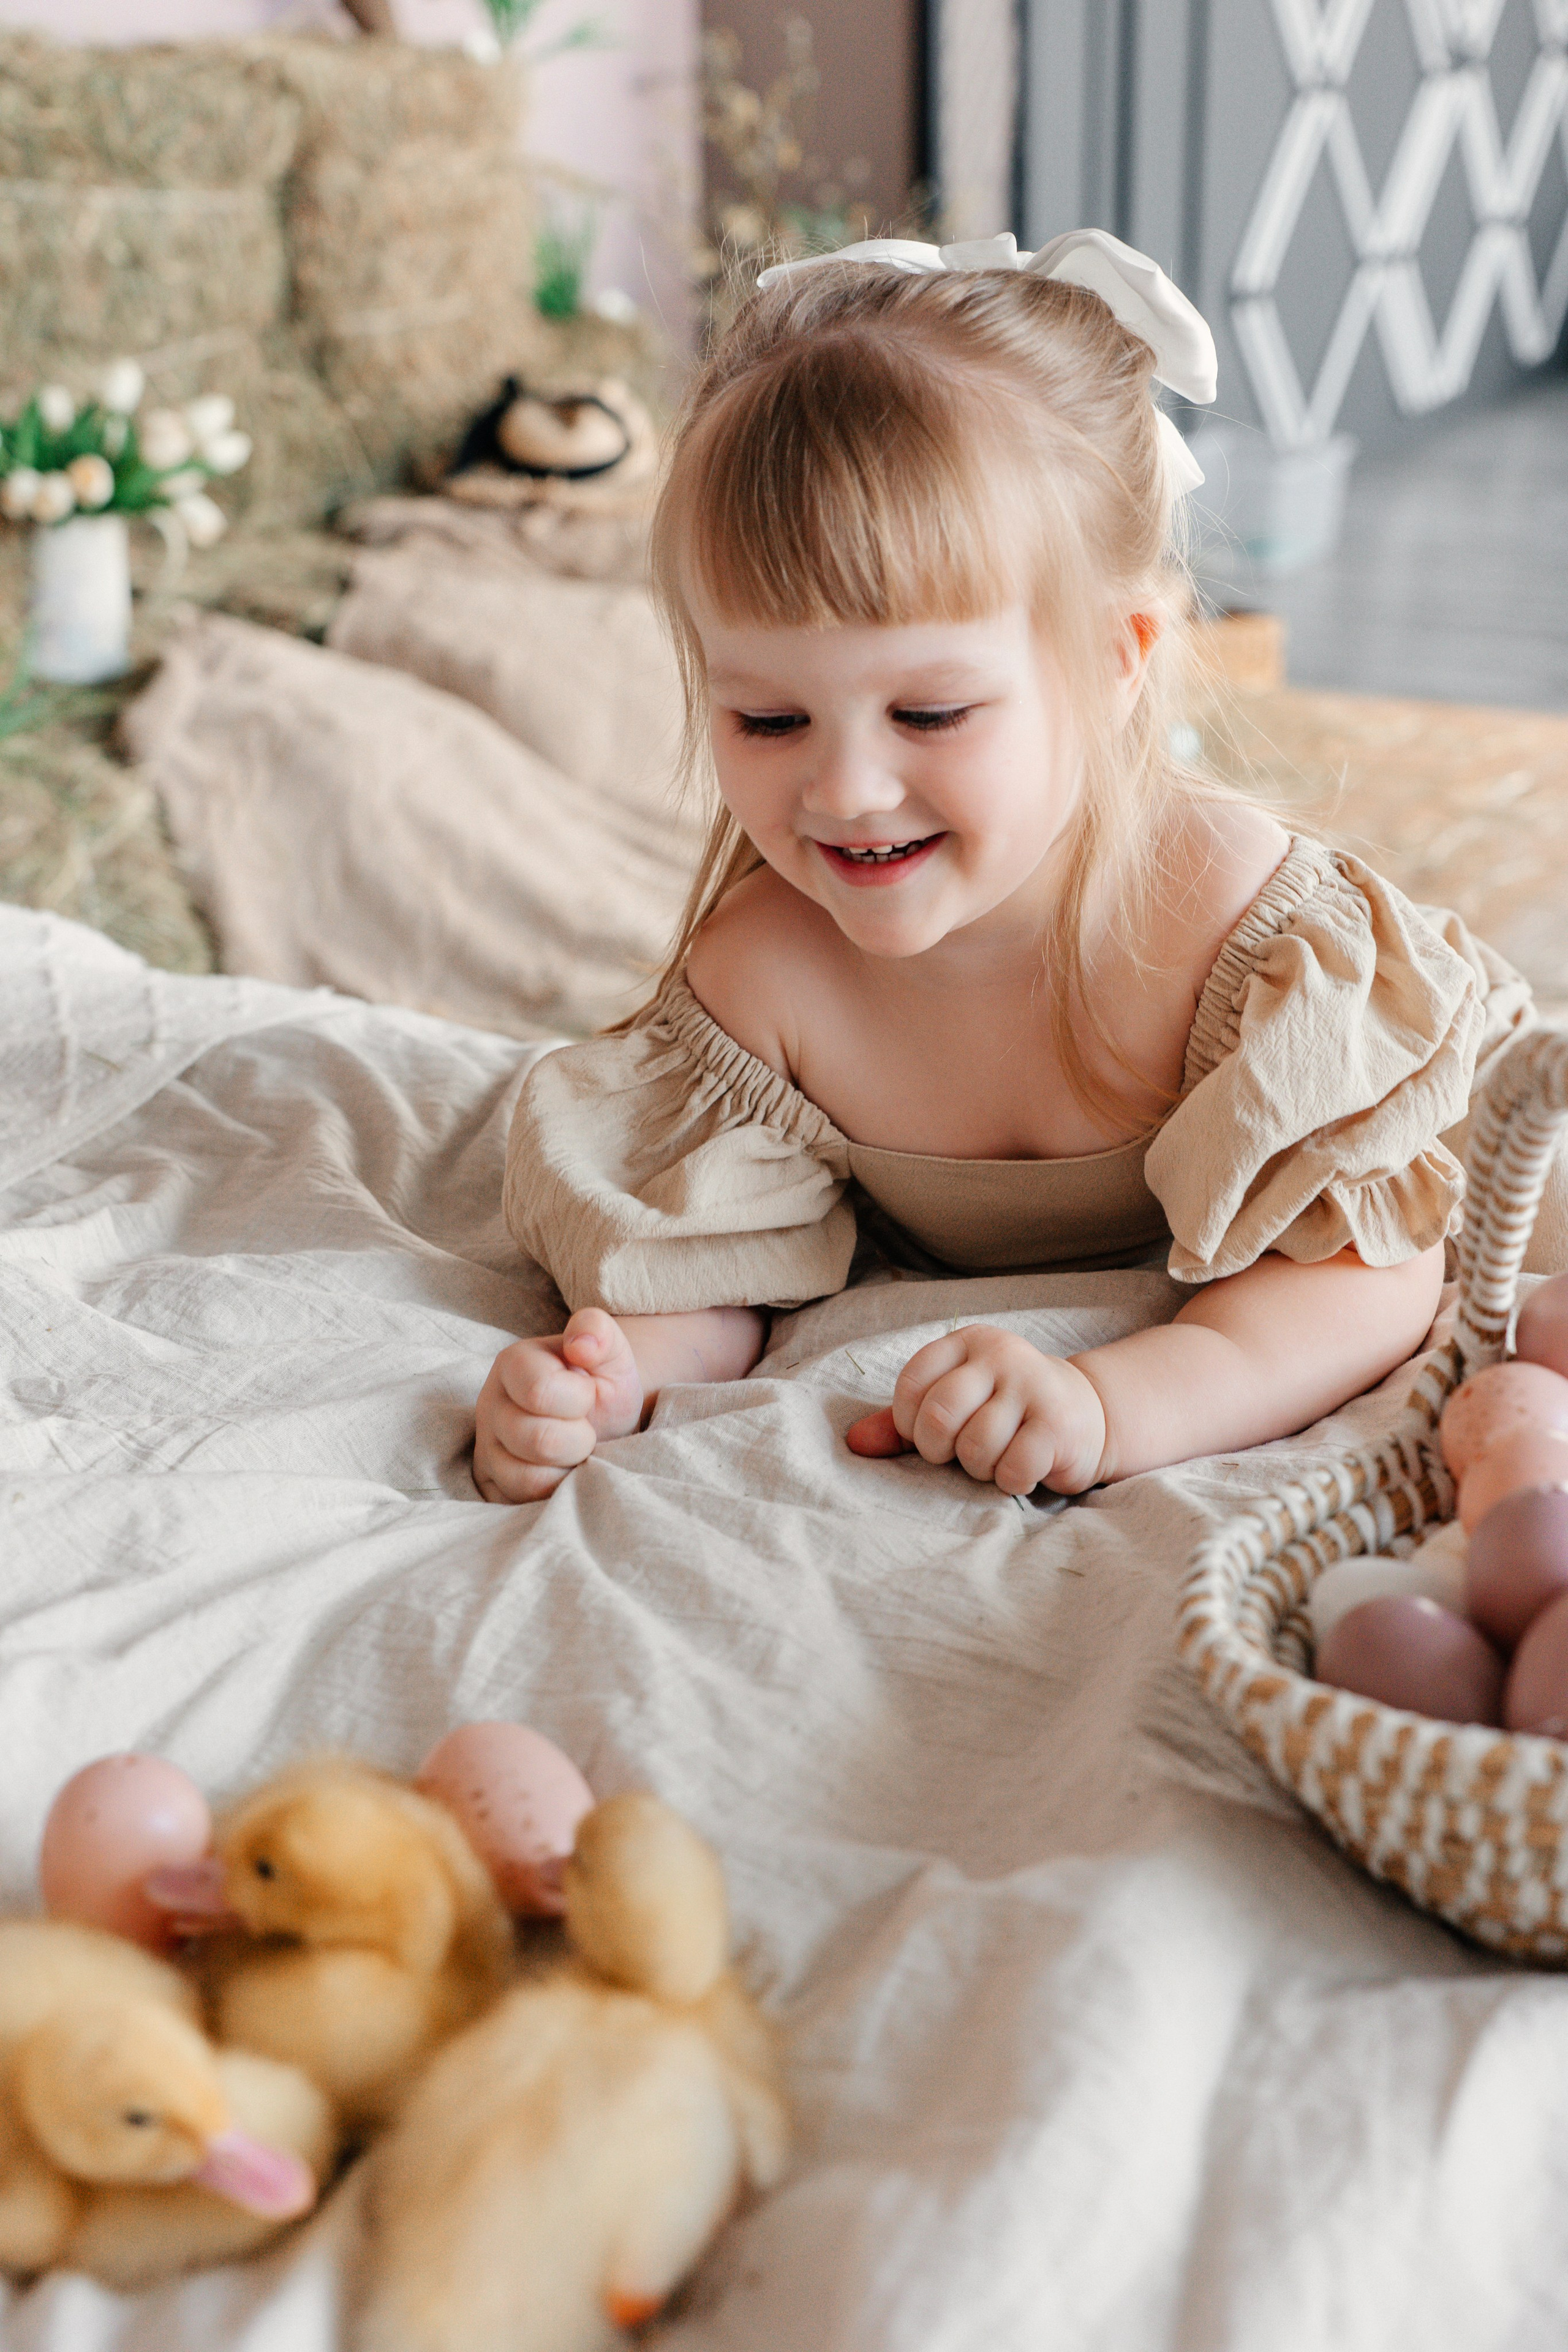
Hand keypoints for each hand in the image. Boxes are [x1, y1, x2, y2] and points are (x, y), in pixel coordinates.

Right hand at [473, 1308, 644, 1502]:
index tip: (587, 1393)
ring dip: (568, 1470)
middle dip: (580, 1439)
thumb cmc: (602, 1385)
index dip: (579, 1399)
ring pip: (529, 1479)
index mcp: (512, 1365)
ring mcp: (486, 1450)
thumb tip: (581, 1344)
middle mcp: (489, 1406)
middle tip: (585, 1429)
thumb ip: (598, 1332)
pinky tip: (562, 1472)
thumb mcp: (611, 1352)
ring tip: (573, 1451)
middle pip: (538, 1440)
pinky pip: (522, 1504)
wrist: (600, 1421)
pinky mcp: (492, 1486)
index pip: (540, 1391)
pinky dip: (554, 1493)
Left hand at [845, 1325, 1107, 1495]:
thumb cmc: (1004, 1413)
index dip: (908, 1423)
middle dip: (939, 1450)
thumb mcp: (954, 1406)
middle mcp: (1001, 1355)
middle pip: (940, 1414)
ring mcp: (1033, 1386)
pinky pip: (1012, 1467)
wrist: (1087, 1415)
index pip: (912, 1383)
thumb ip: (900, 1423)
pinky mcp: (1058, 1424)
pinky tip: (1022, 1469)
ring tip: (995, 1459)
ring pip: (976, 1446)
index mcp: (967, 1342)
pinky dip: (1010, 1481)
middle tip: (957, 1455)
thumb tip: (854, 1444)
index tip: (928, 1435)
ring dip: (979, 1469)